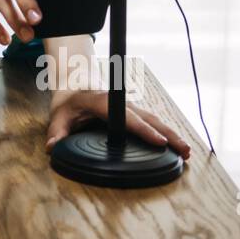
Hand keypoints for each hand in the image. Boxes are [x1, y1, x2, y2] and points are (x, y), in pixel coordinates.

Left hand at [45, 89, 192, 159]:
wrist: (75, 86)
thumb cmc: (69, 104)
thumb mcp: (59, 115)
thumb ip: (56, 131)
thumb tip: (52, 147)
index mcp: (104, 102)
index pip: (127, 118)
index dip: (144, 130)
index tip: (159, 141)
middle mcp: (121, 102)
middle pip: (148, 118)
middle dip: (167, 134)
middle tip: (184, 150)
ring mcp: (130, 106)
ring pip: (155, 119)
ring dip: (172, 133)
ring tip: (187, 151)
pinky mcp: (135, 112)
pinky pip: (153, 121)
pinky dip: (167, 132)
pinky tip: (178, 145)